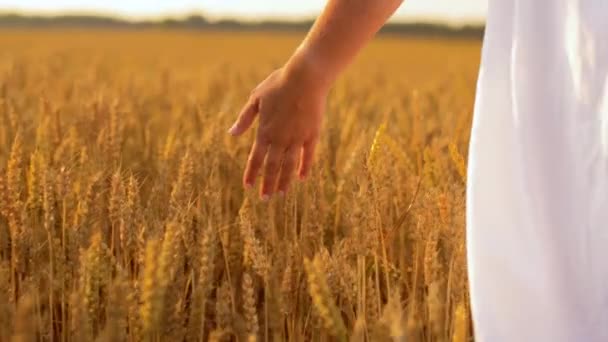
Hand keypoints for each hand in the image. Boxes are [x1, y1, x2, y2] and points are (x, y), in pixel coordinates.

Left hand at [228, 62, 327, 199]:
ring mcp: (297, 138)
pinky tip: (302, 179)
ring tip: (281, 194)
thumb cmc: (279, 84)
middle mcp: (280, 139)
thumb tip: (232, 133)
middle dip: (268, 184)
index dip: (251, 173)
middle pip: (272, 167)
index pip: (255, 158)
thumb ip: (245, 118)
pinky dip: (305, 168)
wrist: (306, 77)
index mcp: (264, 131)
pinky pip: (308, 155)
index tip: (248, 187)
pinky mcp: (312, 134)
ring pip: (289, 166)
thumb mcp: (256, 98)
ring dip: (285, 181)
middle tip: (265, 199)